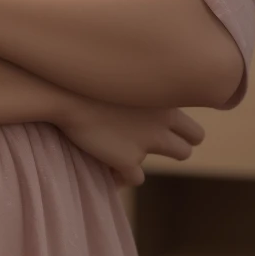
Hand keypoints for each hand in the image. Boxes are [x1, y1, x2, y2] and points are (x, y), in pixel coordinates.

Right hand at [55, 94, 204, 186]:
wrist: (63, 93)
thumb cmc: (84, 79)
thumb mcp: (120, 77)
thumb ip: (135, 89)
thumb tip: (137, 93)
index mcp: (163, 102)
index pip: (191, 127)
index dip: (181, 133)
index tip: (164, 131)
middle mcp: (161, 125)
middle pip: (186, 147)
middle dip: (175, 149)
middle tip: (151, 144)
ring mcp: (147, 144)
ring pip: (171, 159)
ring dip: (152, 158)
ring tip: (125, 155)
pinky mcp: (127, 161)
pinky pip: (134, 178)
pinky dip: (121, 176)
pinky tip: (105, 169)